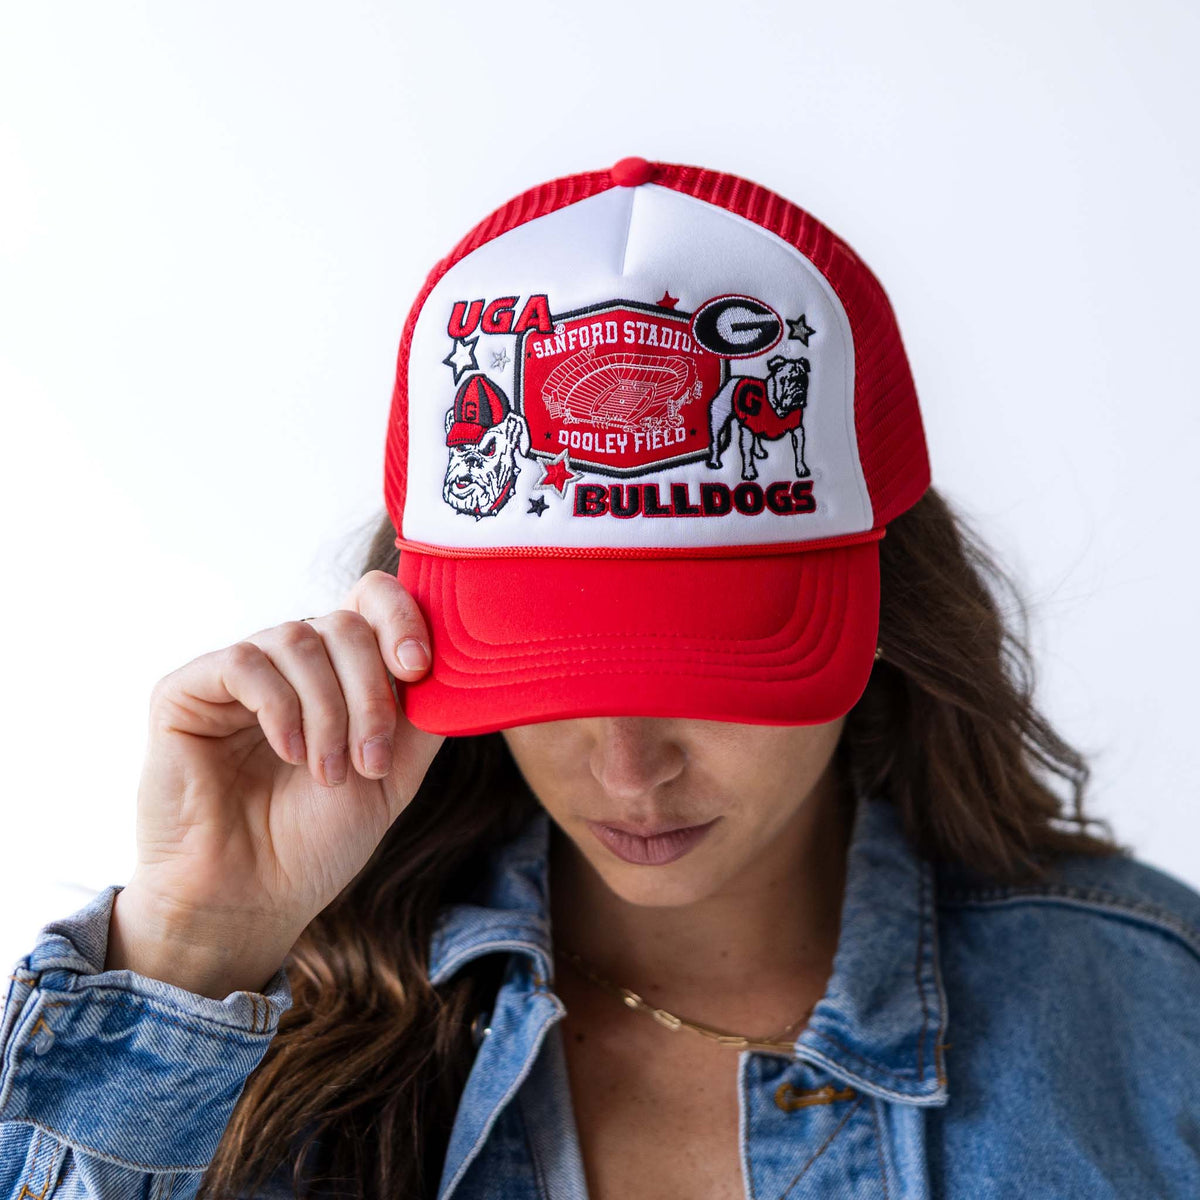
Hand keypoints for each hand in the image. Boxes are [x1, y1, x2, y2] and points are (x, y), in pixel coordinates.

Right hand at [105, 569, 443, 997]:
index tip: (418, 668)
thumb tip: (457, 660)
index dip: (402, 617)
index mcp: (339, 672)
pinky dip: (280, 707)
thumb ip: (423, 713)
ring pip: (299, 639)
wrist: (252, 899)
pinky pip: (244, 662)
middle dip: (371, 693)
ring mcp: (238, 673)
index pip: (371, 600)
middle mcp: (289, 662)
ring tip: (329, 773)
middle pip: (345, 624)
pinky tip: (289, 753)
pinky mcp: (186, 691)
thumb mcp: (394, 772)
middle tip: (373, 761)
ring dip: (329, 711)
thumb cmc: (319, 841)